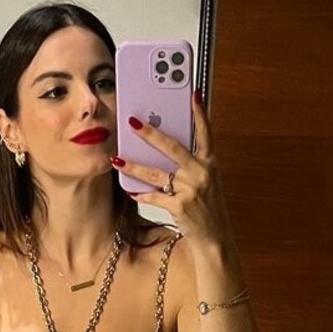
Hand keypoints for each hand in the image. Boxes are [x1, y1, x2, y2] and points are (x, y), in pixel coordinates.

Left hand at [111, 92, 234, 248]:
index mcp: (209, 163)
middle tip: (133, 122)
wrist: (215, 237)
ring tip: (117, 159)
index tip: (193, 94)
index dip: (200, 113)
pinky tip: (130, 190)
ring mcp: (190, 190)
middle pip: (172, 148)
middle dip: (151, 134)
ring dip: (134, 166)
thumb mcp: (207, 180)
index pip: (206, 133)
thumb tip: (167, 147)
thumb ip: (192, 162)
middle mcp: (200, 173)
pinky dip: (141, 194)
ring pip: (156, 174)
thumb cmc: (208, 206)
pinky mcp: (179, 207)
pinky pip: (154, 197)